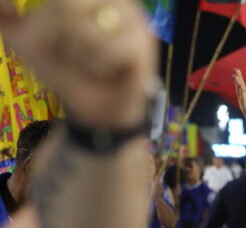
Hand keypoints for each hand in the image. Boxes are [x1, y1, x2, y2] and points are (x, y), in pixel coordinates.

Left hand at [0, 0, 155, 128]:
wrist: (95, 110)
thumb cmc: (67, 70)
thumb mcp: (28, 42)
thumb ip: (9, 21)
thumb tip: (2, 6)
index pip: (59, 2)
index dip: (45, 21)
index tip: (54, 47)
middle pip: (65, 6)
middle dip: (57, 39)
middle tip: (72, 54)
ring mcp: (133, 20)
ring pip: (85, 31)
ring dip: (80, 57)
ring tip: (91, 64)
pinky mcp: (143, 44)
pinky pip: (107, 50)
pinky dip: (99, 67)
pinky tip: (108, 72)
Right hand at [233, 68, 245, 123]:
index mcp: (244, 95)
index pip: (241, 84)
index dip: (238, 77)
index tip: (236, 69)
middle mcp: (242, 98)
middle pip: (239, 87)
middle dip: (237, 79)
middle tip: (235, 70)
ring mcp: (243, 103)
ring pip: (240, 92)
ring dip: (238, 85)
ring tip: (236, 78)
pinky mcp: (245, 108)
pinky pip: (243, 100)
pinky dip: (242, 95)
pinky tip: (241, 88)